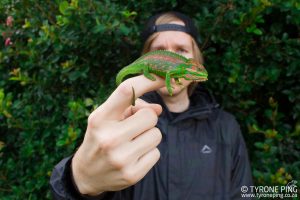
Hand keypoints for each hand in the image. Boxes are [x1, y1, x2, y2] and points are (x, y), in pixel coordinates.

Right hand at [71, 75, 164, 195]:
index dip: (148, 80)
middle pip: (150, 116)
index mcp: (100, 119)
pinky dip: (149, 152)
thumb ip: (131, 107)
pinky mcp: (133, 174)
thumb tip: (159, 109)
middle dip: (147, 118)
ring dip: (148, 136)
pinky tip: (134, 156)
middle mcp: (109, 138)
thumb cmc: (100, 138)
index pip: (126, 91)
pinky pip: (156, 153)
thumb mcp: (106, 118)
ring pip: (156, 135)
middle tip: (135, 126)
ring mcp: (121, 158)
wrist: (87, 174)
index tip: (162, 76)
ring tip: (132, 142)